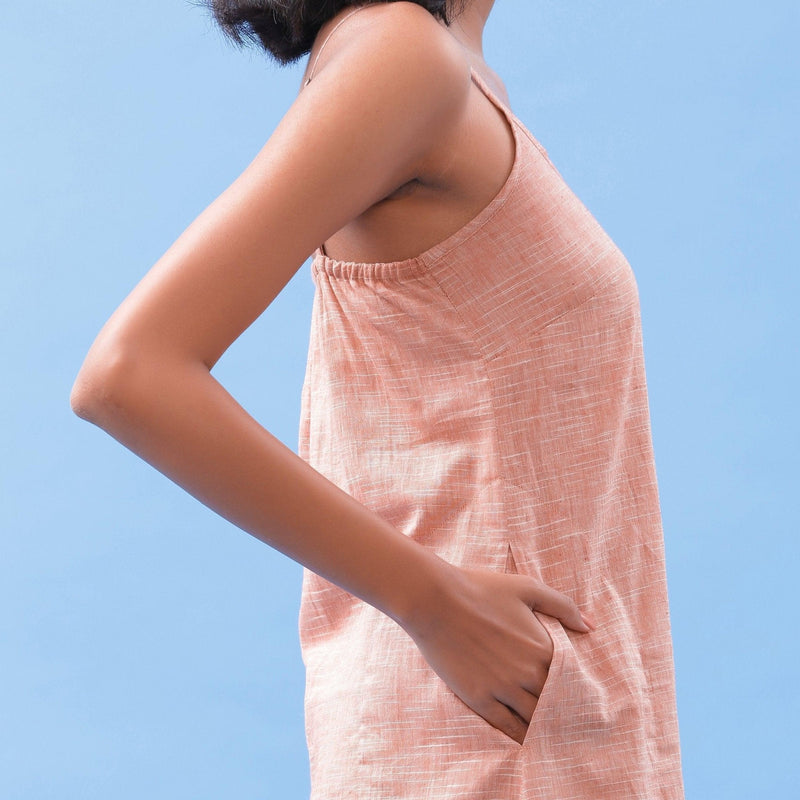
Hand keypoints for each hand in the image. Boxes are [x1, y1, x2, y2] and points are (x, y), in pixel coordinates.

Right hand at [401, 561, 592, 743]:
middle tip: (568, 724)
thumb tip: (591, 627)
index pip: (570, 679)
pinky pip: (507, 727)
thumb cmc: (480, 588)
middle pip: (553, 703)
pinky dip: (519, 736)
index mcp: (543, 647)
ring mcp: (503, 688)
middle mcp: (528, 672)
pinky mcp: (480, 698)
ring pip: (533, 719)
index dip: (574, 689)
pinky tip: (524, 741)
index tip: (579, 699)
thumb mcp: (526, 587)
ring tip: (549, 737)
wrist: (435, 599)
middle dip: (560, 712)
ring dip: (541, 726)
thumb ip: (563, 606)